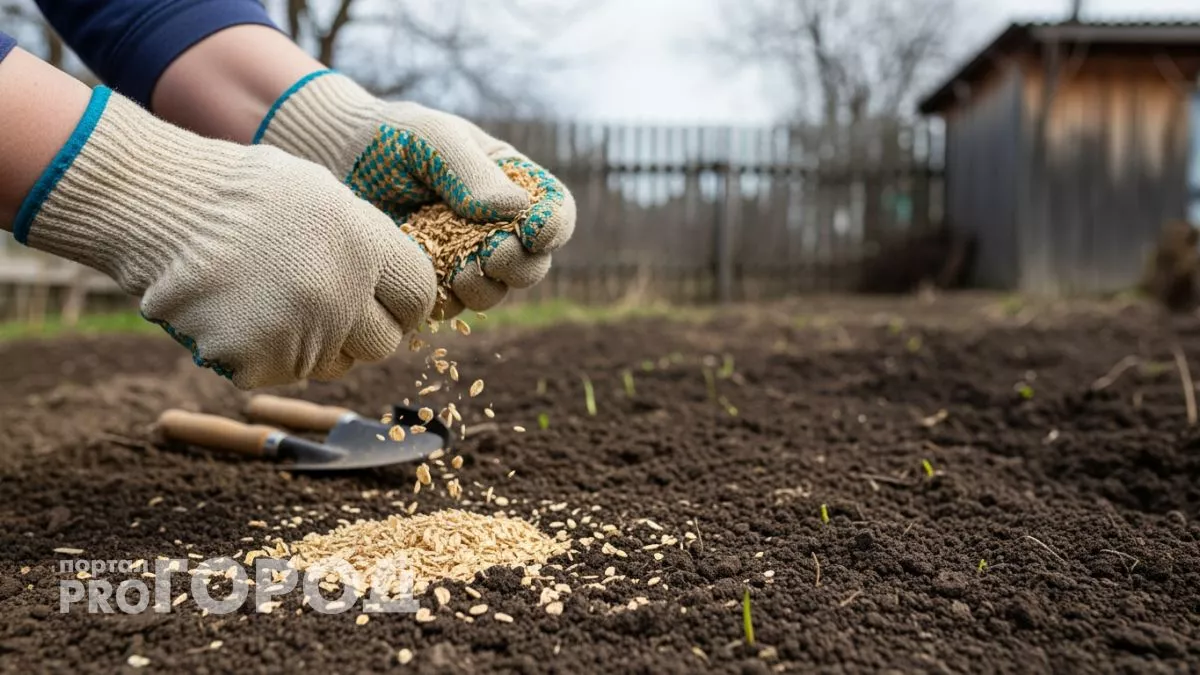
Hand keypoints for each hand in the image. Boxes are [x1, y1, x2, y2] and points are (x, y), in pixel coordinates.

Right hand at [13, 86, 436, 388]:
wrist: (158, 208)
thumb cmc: (241, 194)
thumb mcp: (322, 195)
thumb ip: (367, 242)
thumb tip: (399, 285)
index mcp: (365, 245)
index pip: (418, 297)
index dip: (405, 302)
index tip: (387, 302)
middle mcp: (341, 294)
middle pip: (384, 342)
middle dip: (363, 332)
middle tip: (327, 308)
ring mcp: (299, 332)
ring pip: (334, 363)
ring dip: (314, 344)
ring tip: (273, 301)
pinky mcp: (258, 363)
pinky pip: (283, 373)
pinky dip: (265, 354)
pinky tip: (240, 316)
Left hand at [254, 70, 575, 317]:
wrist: (328, 159)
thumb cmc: (387, 137)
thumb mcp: (432, 138)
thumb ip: (471, 171)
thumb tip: (515, 211)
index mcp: (509, 184)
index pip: (554, 211)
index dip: (555, 227)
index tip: (536, 231)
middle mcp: (494, 227)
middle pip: (532, 262)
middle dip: (520, 266)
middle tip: (495, 257)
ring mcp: (462, 259)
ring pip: (494, 291)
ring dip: (484, 288)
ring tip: (459, 273)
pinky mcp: (428, 283)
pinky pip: (449, 306)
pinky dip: (445, 301)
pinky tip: (427, 285)